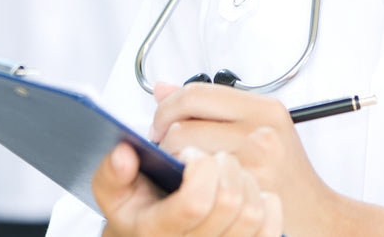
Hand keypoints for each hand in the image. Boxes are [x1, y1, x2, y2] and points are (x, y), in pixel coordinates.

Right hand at [94, 142, 281, 236]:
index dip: (198, 166)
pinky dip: (265, 199)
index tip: (189, 153)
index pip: (195, 201)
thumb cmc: (140, 215)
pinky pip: (271, 223)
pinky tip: (246, 190)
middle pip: (228, 200)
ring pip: (252, 209)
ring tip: (226, 171)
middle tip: (209, 157)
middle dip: (221, 163)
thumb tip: (124, 154)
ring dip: (242, 178)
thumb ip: (112, 173)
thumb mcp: (114, 196)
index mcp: (157, 231)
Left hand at [150, 82, 335, 236]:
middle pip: (184, 122)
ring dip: (170, 160)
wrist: (316, 214)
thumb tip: (162, 88)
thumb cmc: (285, 171)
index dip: (167, 107)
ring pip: (183, 150)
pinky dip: (184, 181)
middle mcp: (261, 131)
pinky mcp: (244, 191)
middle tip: (165, 148)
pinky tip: (191, 184)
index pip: (196, 93)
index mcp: (264, 108)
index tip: (160, 122)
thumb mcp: (256, 126)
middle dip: (164, 136)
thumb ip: (210, 106)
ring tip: (179, 166)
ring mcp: (253, 162)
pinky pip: (194, 180)